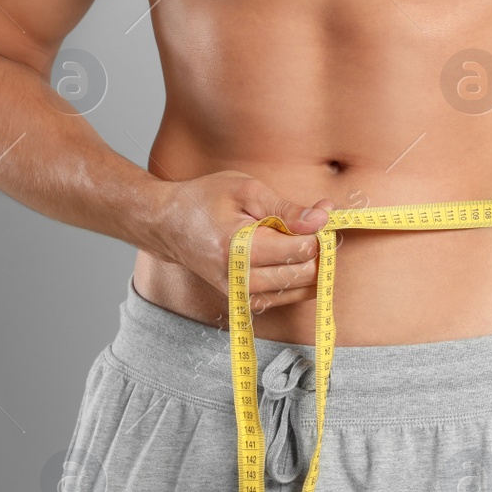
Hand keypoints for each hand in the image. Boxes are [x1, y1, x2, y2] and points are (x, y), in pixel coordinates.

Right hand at [149, 171, 333, 311]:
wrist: (169, 225)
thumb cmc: (205, 200)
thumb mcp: (246, 190)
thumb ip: (287, 209)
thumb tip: (323, 218)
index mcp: (238, 247)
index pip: (301, 250)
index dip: (318, 231)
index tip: (317, 214)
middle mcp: (239, 278)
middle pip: (305, 273)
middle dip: (317, 249)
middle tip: (310, 226)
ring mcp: (241, 293)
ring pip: (301, 289)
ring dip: (310, 265)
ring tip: (296, 238)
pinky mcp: (243, 301)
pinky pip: (287, 298)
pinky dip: (297, 278)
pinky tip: (287, 256)